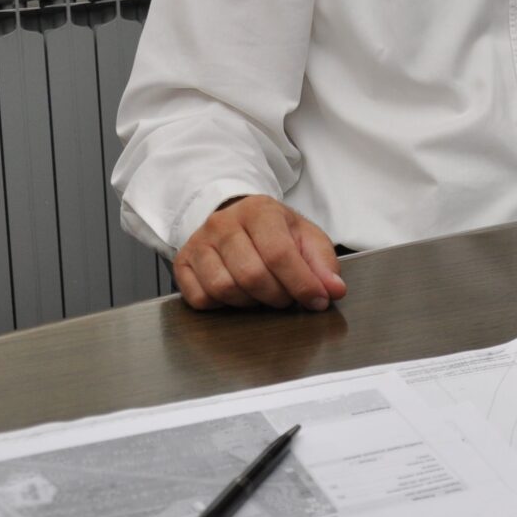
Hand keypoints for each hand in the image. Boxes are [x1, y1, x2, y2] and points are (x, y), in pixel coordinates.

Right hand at [174, 195, 346, 311]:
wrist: (235, 219)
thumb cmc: (274, 231)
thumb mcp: (305, 237)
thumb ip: (323, 263)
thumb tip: (334, 290)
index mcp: (259, 211)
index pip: (279, 254)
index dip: (302, 284)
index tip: (318, 301)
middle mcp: (223, 223)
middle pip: (251, 275)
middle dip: (277, 296)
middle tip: (287, 297)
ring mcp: (199, 243)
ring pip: (224, 288)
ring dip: (250, 302)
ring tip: (263, 293)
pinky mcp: (182, 263)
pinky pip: (200, 298)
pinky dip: (222, 305)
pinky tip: (237, 294)